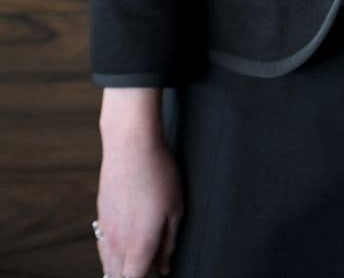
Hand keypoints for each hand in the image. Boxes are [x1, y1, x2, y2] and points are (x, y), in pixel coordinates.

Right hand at [95, 89, 183, 276]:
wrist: (130, 145)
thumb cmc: (158, 174)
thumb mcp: (176, 210)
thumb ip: (168, 244)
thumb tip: (164, 267)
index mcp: (138, 247)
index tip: (155, 274)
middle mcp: (117, 244)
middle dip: (132, 276)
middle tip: (150, 267)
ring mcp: (105, 230)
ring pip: (108, 265)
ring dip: (121, 269)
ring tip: (139, 260)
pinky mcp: (100, 216)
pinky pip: (103, 247)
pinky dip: (113, 253)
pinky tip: (125, 244)